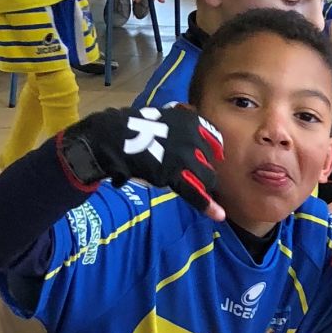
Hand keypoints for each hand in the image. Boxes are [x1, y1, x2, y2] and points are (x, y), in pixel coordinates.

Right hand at [59, 105, 225, 220]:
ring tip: (207, 198)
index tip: (215, 157)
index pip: (213, 138)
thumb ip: (176, 127)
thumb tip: (185, 135)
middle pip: (209, 160)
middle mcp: (193, 137)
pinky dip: (206, 205)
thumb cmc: (131, 127)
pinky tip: (217, 215)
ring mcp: (185, 156)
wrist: (114, 136)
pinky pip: (194, 192)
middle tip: (197, 177)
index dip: (214, 151)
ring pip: (206, 177)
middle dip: (205, 169)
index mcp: (191, 121)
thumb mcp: (160, 117)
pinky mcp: (174, 175)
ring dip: (206, 187)